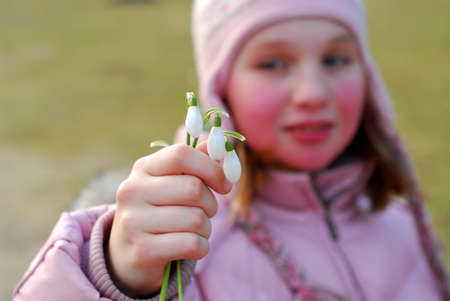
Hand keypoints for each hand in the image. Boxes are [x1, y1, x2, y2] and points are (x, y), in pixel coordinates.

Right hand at [107, 142, 231, 296]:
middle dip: (211, 204)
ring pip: (197, 220)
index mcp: (142, 168)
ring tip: (194, 231)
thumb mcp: (170, 183)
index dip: (211, 168)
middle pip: (194, 189)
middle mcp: (132, 191)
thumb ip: (195, 163)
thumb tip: (221, 146)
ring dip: (206, 228)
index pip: (182, 155)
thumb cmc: (158, 211)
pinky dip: (202, 247)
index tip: (225, 185)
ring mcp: (133, 222)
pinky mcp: (142, 251)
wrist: (125, 254)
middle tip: (206, 212)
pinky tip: (192, 247)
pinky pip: (192, 244)